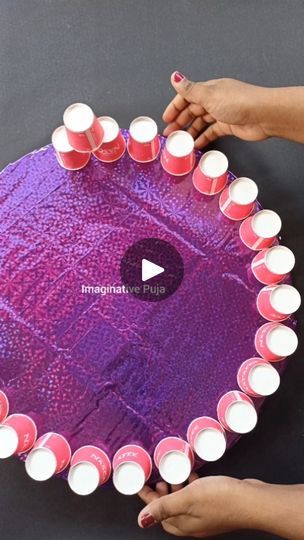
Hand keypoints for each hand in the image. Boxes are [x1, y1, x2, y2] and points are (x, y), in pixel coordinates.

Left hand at [138, 475, 254, 537]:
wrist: (254, 502)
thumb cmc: (222, 499)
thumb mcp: (188, 498)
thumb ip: (165, 507)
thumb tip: (141, 519)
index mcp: (184, 525)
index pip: (158, 514)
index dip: (148, 499)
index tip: (142, 484)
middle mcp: (194, 524)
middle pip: (170, 511)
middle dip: (161, 495)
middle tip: (158, 479)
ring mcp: (206, 516)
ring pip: (184, 503)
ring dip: (176, 489)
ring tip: (174, 474)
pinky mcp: (216, 507)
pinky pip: (197, 498)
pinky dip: (191, 486)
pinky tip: (193, 475)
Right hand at [163, 73, 272, 147]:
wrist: (263, 115)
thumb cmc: (240, 102)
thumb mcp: (210, 96)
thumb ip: (190, 90)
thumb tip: (175, 77)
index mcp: (209, 89)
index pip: (187, 97)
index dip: (175, 107)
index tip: (166, 118)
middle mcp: (215, 100)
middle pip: (193, 110)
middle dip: (180, 121)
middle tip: (170, 134)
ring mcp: (222, 113)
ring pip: (201, 122)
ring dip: (190, 131)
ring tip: (180, 142)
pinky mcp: (229, 125)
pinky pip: (212, 132)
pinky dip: (203, 138)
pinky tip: (196, 144)